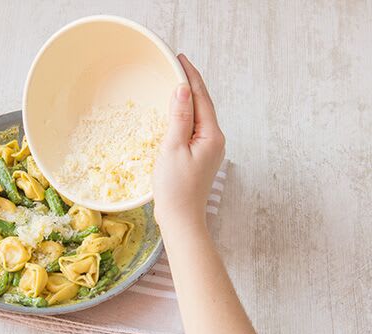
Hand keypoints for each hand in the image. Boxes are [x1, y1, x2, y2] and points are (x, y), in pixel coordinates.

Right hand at [153, 54, 224, 230]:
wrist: (181, 219)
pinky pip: (194, 129)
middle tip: (175, 65)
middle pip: (203, 104)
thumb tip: (184, 90)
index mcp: (211, 135)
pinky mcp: (201, 157)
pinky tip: (175, 114)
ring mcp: (210, 150)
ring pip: (199, 116)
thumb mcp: (173, 149)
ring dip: (188, 99)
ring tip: (174, 83)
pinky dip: (185, 116)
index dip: (191, 76)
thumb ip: (179, 118)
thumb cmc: (175, 188)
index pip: (202, 97)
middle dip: (190, 84)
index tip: (180, 58)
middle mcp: (215, 140)